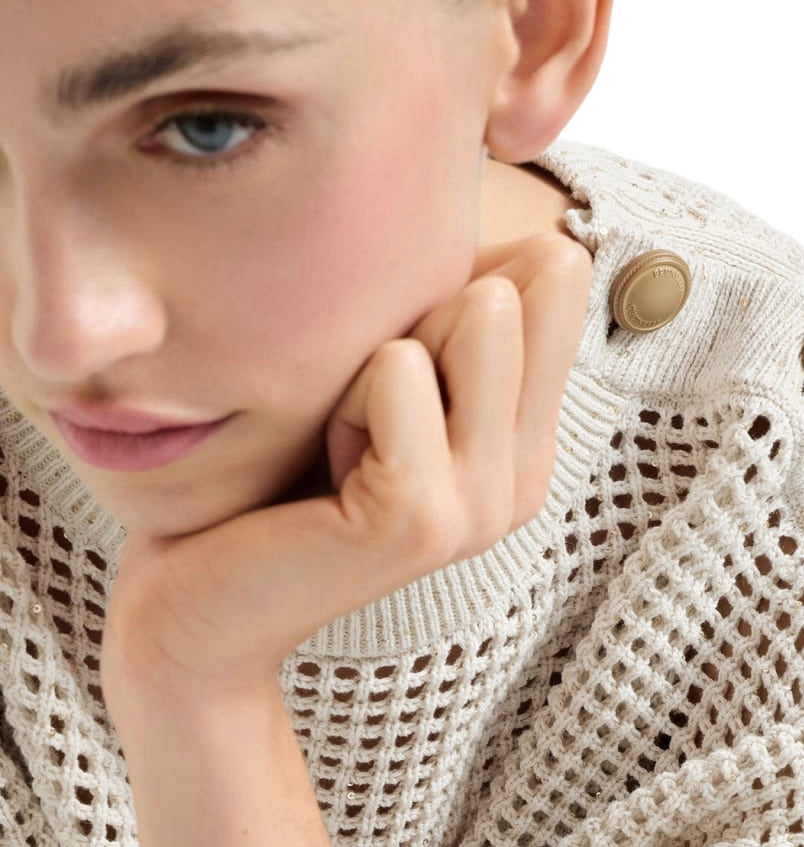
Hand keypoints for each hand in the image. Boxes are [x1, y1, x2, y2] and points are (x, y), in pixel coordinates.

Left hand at [99, 231, 593, 711]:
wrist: (201, 605)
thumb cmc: (278, 475)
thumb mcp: (385, 376)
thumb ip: (460, 318)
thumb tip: (544, 241)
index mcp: (528, 446)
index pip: (559, 278)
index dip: (465, 280)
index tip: (400, 371)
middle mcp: (525, 480)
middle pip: (524, 287)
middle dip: (424, 316)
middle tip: (364, 410)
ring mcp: (483, 506)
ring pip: (475, 317)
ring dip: (382, 354)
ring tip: (343, 437)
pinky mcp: (423, 518)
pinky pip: (398, 370)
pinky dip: (343, 396)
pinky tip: (324, 469)